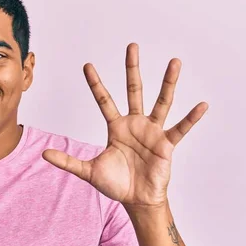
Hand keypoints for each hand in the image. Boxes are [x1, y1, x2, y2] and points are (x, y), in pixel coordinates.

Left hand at [42, 43, 206, 208]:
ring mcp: (152, 131)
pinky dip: (191, 118)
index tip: (88, 65)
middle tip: (132, 46)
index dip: (95, 84)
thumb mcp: (88, 171)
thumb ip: (68, 161)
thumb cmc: (116, 184)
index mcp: (116, 127)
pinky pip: (180, 128)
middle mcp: (135, 124)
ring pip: (161, 102)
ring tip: (175, 62)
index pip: (104, 100)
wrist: (137, 200)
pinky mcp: (166, 144)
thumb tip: (44, 153)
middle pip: (133, 90)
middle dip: (132, 69)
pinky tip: (202, 105)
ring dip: (168, 83)